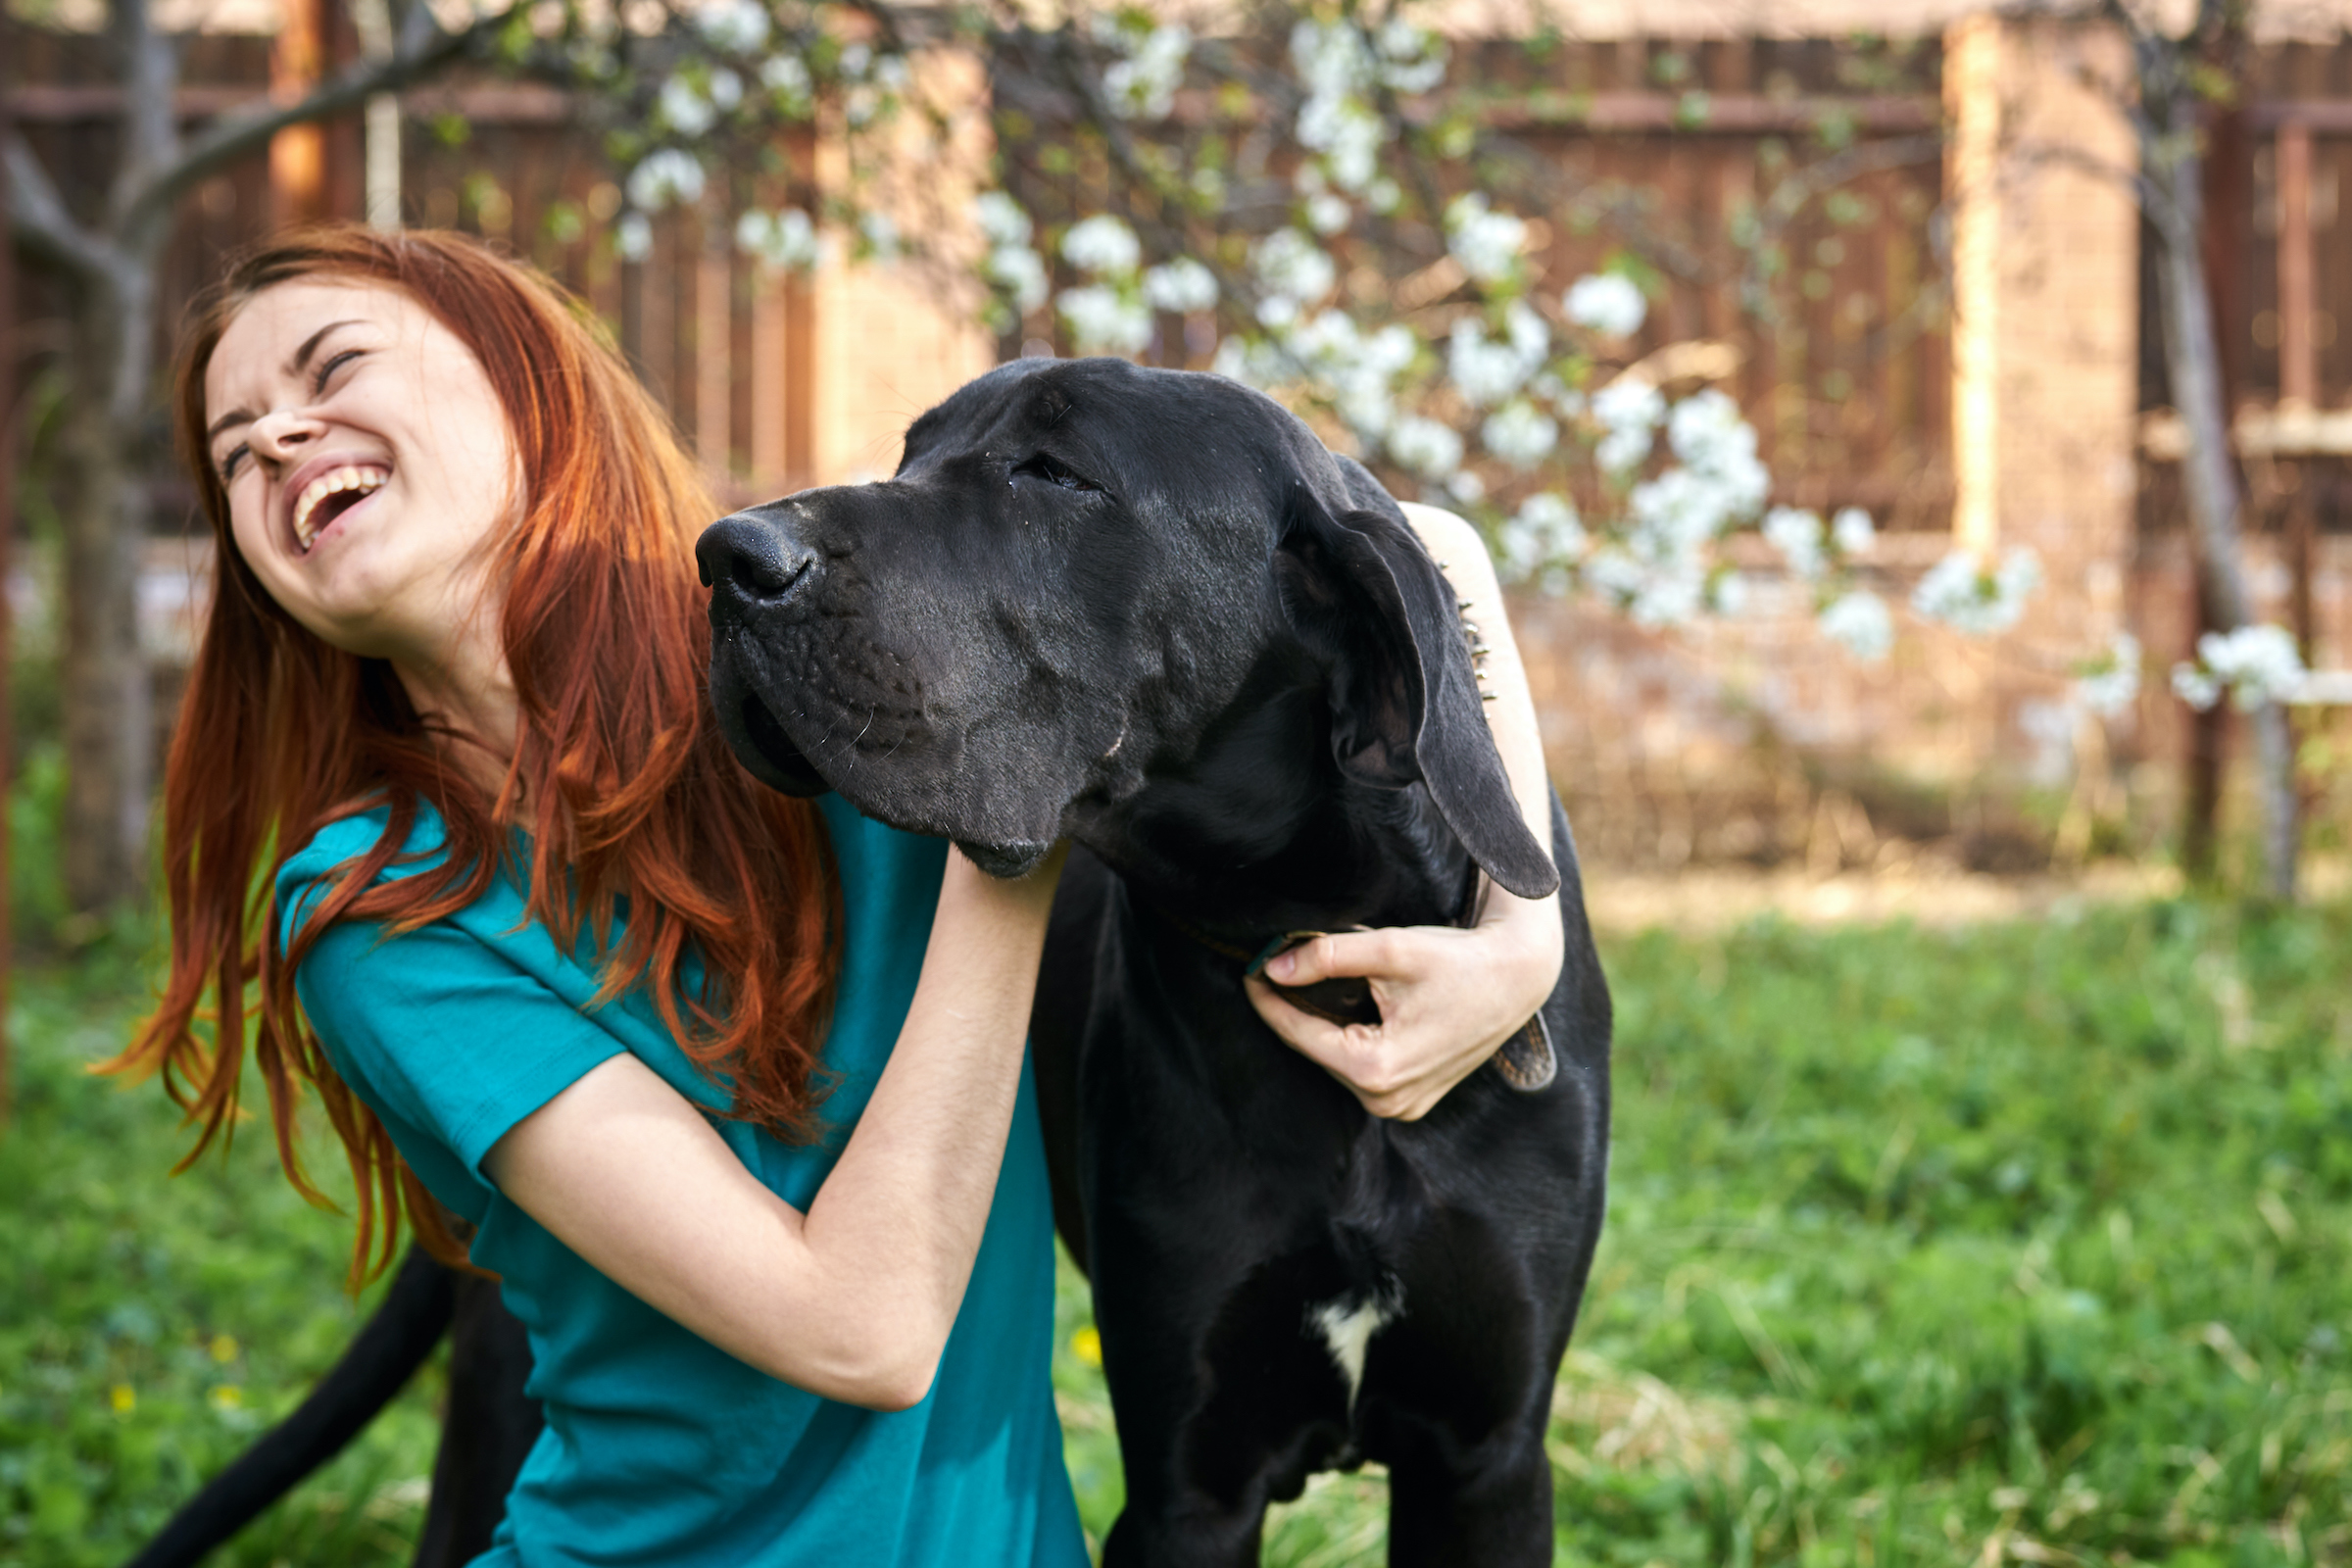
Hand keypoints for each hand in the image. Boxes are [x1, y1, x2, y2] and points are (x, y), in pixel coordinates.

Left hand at [1245, 886, 1562, 1120]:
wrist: (1518, 977)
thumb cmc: (1459, 961)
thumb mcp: (1390, 951)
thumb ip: (1326, 957)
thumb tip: (1272, 967)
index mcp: (1377, 1069)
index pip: (1299, 1034)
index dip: (1268, 1000)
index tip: (1248, 971)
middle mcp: (1387, 1101)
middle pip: (1317, 1050)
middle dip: (1295, 1010)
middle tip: (1274, 968)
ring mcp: (1402, 1107)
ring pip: (1337, 1061)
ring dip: (1322, 1025)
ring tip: (1305, 983)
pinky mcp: (1413, 1101)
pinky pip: (1363, 1071)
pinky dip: (1349, 1041)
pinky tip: (1345, 1007)